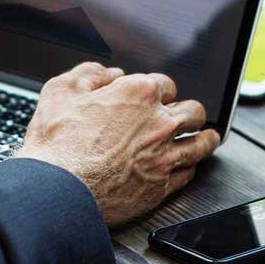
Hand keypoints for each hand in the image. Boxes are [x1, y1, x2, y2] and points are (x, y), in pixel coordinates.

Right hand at [15, 63, 220, 226]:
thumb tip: (107, 73)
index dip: (159, 90)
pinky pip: (189, 173)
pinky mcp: (162, 186)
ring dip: (205, 139)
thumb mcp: (60, 91)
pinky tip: (188, 167)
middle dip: (190, 112)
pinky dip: (189, 168)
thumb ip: (89, 74)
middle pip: (193, 111)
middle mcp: (159, 122)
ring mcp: (164, 155)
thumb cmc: (56, 144)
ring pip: (201, 144)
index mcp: (138, 94)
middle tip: (187, 117)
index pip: (165, 84)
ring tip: (208, 138)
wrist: (57, 190)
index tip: (157, 97)